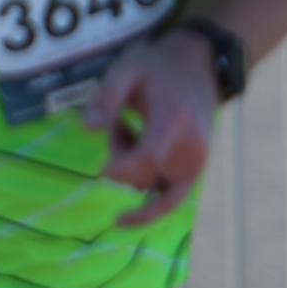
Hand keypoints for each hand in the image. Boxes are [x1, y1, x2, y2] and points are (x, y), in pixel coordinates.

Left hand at [85, 26, 216, 226]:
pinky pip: (171, 202)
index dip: (119, 168)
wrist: (199, 67)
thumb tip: (87, 129)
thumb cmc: (157, 68)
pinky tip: (120, 220)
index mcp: (174, 121)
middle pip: (143, 175)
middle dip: (121, 157)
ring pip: (150, 186)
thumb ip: (106, 97)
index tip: (101, 166)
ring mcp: (196, 163)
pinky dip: (148, 211)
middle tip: (120, 123)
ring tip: (132, 133)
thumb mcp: (127, 70)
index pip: (147, 161)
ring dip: (132, 169)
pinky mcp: (195, 172)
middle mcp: (191, 148)